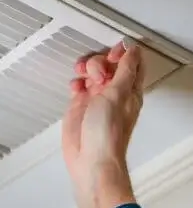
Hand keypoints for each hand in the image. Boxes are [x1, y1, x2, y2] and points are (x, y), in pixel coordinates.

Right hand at [62, 41, 144, 207]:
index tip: (111, 54)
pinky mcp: (80, 105)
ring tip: (84, 78)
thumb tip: (131, 50)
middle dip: (99, 61)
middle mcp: (114, 92)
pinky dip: (75, 82)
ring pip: (91, 71)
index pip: (131, 62)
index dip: (122, 53)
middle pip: (108, 64)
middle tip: (97, 73)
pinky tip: (76, 88)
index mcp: (130, 89)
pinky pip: (78, 84)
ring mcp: (97, 98)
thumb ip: (124, 70)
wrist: (90, 158)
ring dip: (86, 69)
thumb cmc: (106, 133)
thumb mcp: (118, 94)